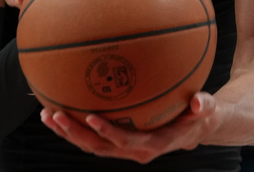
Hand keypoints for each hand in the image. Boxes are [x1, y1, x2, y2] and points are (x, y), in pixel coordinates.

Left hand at [40, 92, 217, 163]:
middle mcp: (133, 150)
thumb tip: (199, 102)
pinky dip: (74, 125)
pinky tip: (58, 107)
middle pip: (98, 146)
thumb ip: (203, 105)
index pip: (124, 141)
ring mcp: (122, 147)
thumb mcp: (206, 110)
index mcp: (151, 144)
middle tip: (55, 114)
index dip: (106, 132)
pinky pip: (91, 136)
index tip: (90, 117)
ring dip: (67, 132)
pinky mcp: (116, 140)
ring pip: (89, 144)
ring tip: (46, 114)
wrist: (194, 128)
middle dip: (74, 133)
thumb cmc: (199, 115)